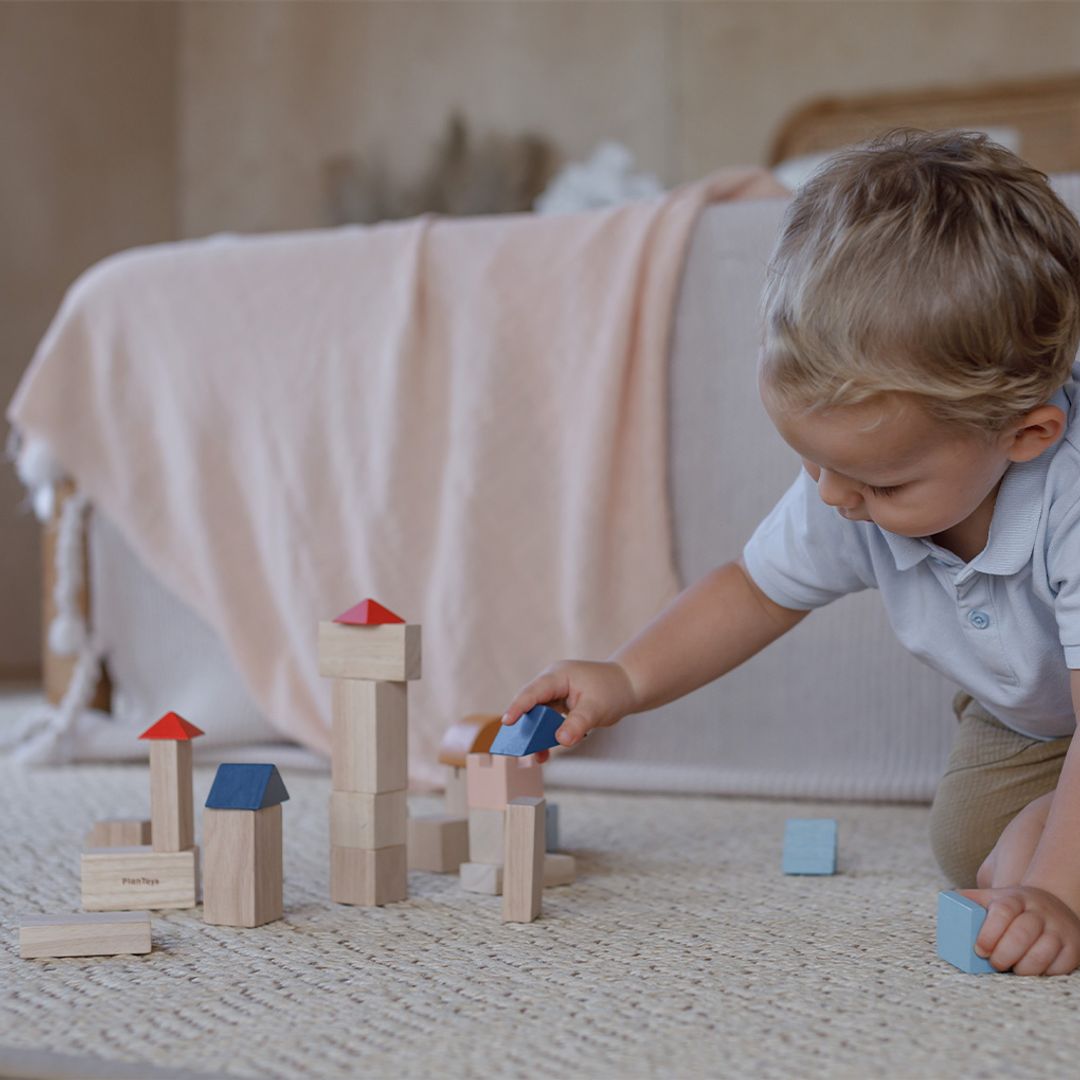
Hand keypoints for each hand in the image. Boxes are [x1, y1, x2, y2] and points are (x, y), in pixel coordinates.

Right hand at [501, 660, 638, 762]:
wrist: (627, 686)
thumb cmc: (613, 690)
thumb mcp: (596, 708)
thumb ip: (578, 723)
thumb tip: (561, 740)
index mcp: (558, 676)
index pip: (533, 692)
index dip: (519, 707)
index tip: (507, 722)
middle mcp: (551, 683)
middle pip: (530, 705)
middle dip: (523, 726)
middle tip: (516, 748)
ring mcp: (554, 694)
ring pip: (536, 716)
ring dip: (534, 735)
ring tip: (535, 756)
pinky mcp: (558, 706)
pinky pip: (546, 722)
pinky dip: (545, 736)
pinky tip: (545, 753)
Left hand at [959, 885, 1079, 974]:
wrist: (1052, 906)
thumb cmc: (1013, 908)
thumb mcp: (993, 898)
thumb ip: (971, 900)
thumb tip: (946, 900)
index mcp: (1016, 898)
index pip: (1002, 911)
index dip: (989, 933)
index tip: (979, 949)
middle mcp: (1039, 911)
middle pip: (1021, 934)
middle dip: (1004, 954)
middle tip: (994, 964)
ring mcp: (1059, 929)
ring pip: (1042, 952)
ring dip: (1023, 967)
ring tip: (1012, 970)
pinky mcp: (1074, 948)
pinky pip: (1061, 966)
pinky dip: (1045, 973)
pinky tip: (1032, 972)